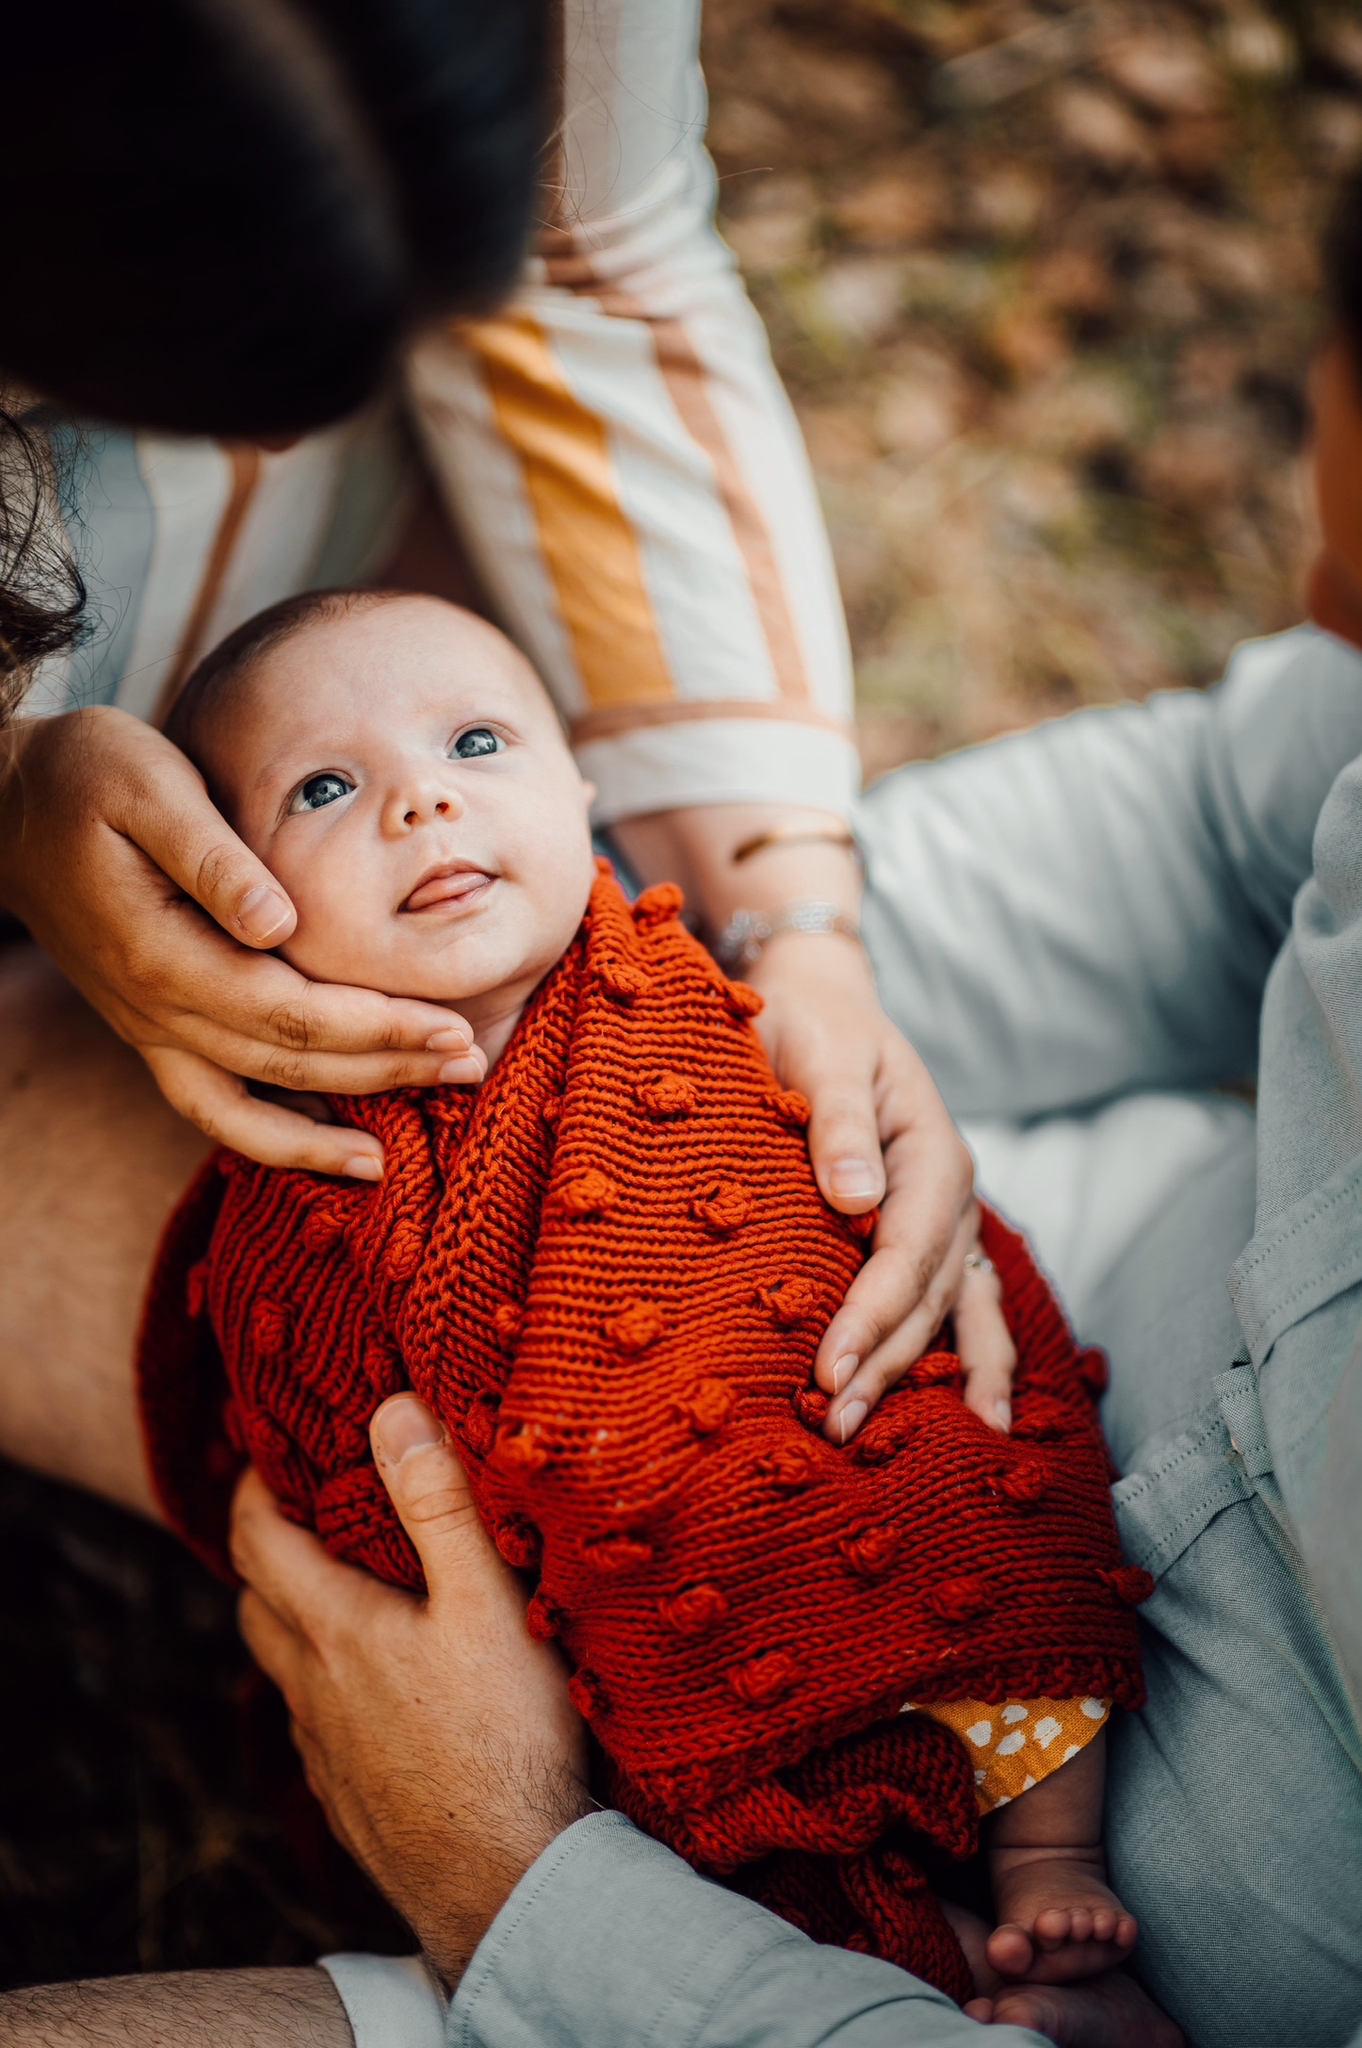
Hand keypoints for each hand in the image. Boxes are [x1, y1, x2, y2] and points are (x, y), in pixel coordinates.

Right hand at [0, 708, 484, 1174]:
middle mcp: (154, 1008)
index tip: (451, 1026)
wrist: (6, 806)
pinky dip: (270, 1137)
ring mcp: (148, 1028)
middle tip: (471, 1067)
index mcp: (162, 952)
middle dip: (384, 1070)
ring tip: (396, 1157)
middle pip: (287, 1065)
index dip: (375, 1027)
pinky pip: (213, 1106)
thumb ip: (213, 855)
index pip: (290, 1012)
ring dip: (324, 1136)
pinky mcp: (152, 1029)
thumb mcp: (147, 785)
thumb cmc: (85, 778)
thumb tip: (279, 921)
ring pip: (243, 1110)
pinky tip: (330, 1144)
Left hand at [232, 1393, 590, 1985]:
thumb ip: (438, 1503)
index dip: (252, 1487)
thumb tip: (391, 1410)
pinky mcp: (349, 1799)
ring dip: (291, 1618)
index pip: (256, 1539)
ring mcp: (325, 1751)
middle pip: (253, 1603)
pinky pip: (314, 1726)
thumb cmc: (505, 1738)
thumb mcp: (485, 1600)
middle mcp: (312, 1688)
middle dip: (265, 1547)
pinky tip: (374, 1687)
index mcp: (334, 1628)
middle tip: (304, 1506)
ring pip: (281, 1669)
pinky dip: (323, 1685)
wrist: (506, 1884)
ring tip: (339, 1586)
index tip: (273, 1447)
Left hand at [748, 933, 1015, 1442]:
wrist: (823, 1004)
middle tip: (837, 1426)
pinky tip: (973, 1414)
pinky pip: (954, 1301)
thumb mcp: (823, 1056)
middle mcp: (951, 1194)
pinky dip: (966, 1355)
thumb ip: (836, 1125)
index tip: (827, 1369)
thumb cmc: (813, 1026)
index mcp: (932, 1155)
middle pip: (928, 1296)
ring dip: (932, 1376)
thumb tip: (853, 1197)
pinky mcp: (928, 1232)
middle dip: (887, 1365)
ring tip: (934, 1445)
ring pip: (950, 1309)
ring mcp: (948, 1217)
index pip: (905, 1254)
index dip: (870, 1316)